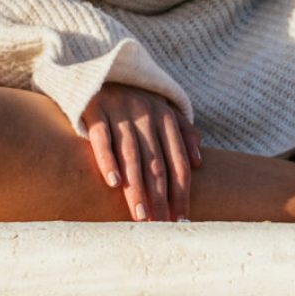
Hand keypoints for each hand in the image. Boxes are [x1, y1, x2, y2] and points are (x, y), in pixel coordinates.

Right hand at [81, 83, 201, 221]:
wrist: (99, 69)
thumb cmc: (134, 100)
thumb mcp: (162, 110)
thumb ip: (183, 133)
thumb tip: (199, 162)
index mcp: (166, 117)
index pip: (178, 162)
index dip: (181, 192)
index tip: (181, 220)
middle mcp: (146, 114)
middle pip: (157, 164)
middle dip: (160, 198)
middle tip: (160, 226)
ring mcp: (120, 111)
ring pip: (132, 155)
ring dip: (136, 188)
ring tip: (140, 216)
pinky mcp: (95, 109)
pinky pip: (102, 138)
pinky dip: (108, 160)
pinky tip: (113, 183)